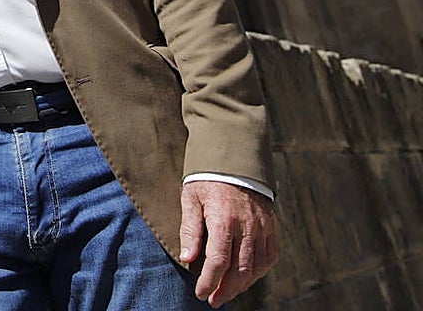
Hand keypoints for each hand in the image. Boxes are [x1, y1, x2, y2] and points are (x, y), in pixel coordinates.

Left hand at [179, 180, 277, 306]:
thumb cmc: (207, 180)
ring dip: (242, 285)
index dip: (210, 281)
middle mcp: (247, 227)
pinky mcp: (271, 228)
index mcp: (224, 219)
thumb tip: (187, 258)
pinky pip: (269, 257)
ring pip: (256, 267)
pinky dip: (259, 271)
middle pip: (240, 270)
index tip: (201, 294)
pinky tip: (247, 277)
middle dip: (226, 289)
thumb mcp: (191, 198)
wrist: (235, 161)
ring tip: (227, 292)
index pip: (218, 261)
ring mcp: (262, 228)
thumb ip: (189, 229)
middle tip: (214, 300)